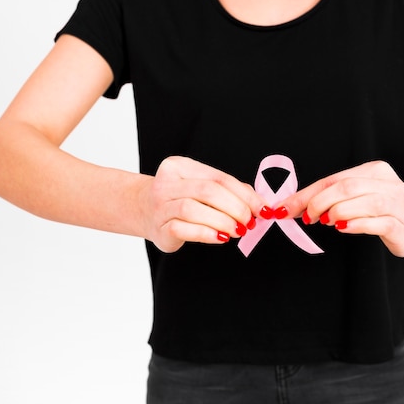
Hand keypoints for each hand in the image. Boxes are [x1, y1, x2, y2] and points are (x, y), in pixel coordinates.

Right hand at [139, 156, 265, 252]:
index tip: (261, 209)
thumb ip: (228, 191)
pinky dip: (206, 233)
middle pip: (208, 191)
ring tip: (237, 230)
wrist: (141, 211)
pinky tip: (220, 237)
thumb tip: (258, 203)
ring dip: (222, 221)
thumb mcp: (200, 187)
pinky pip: (183, 229)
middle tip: (249, 222)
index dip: (245, 195)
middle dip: (235, 208)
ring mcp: (160, 205)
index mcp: (179, 166)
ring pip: (193, 209)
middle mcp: (166, 182)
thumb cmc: (178, 199)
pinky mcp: (158, 228)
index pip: (219, 178)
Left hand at [277, 161, 403, 256]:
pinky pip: (377, 223)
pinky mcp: (401, 225)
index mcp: (373, 171)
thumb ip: (327, 198)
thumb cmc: (383, 207)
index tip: (286, 208)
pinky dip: (356, 224)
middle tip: (309, 217)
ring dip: (337, 213)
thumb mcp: (356, 196)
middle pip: (346, 187)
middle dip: (319, 202)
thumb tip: (290, 207)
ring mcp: (396, 204)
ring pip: (362, 202)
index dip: (307, 194)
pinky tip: (344, 228)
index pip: (333, 179)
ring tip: (327, 221)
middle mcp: (386, 184)